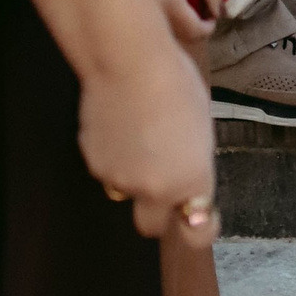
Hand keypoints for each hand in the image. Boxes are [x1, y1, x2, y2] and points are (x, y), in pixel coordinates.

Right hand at [77, 16, 217, 244]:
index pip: (197, 231)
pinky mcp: (94, 165)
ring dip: (133, 176)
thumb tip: (185, 168)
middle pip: (152, 225)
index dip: (198, 228)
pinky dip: (113, 156)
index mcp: (191, 179)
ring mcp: (121, 180)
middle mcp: (155, 190)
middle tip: (161, 181)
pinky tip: (119, 124)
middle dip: (157, 211)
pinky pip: (107, 170)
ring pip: (126, 193)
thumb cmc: (176, 82)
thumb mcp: (201, 122)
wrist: (130, 64)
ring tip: (138, 134)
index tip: (200, 217)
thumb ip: (193, 158)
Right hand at [142, 0, 225, 45]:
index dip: (208, 27)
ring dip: (179, 23)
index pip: (193, 32)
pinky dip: (164, 19)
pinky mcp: (130, 9)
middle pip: (178, 36)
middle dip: (193, 26)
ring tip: (184, 0)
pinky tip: (167, 0)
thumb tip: (217, 9)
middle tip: (199, 6)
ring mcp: (138, 14)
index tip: (212, 15)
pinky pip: (152, 24)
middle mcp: (150, 14)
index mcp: (168, 1)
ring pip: (164, 32)